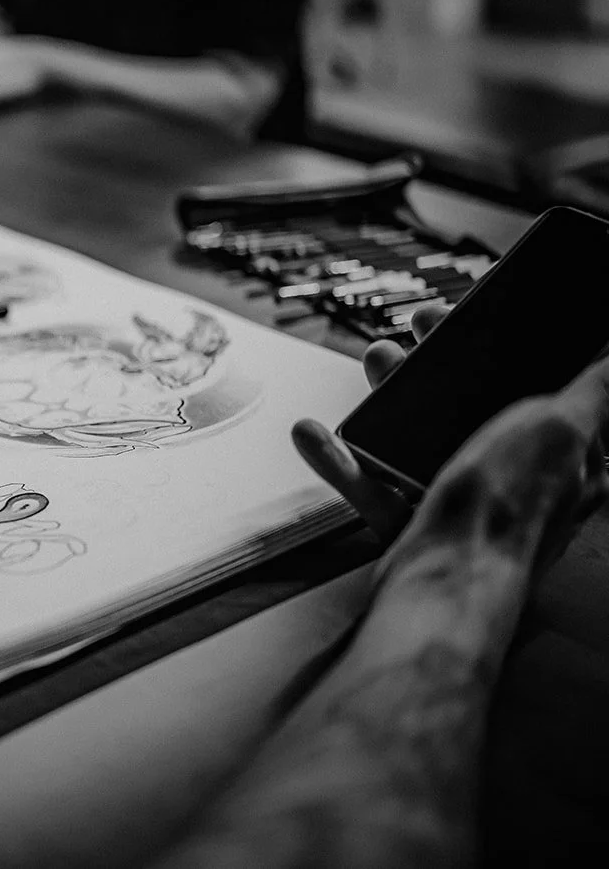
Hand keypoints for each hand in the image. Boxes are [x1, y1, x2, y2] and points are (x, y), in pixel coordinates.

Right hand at [292, 305, 607, 580]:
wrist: (447, 580)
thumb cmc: (510, 506)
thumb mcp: (562, 426)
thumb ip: (593, 389)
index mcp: (565, 453)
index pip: (549, 387)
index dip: (517, 347)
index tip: (483, 315)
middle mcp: (516, 479)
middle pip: (477, 405)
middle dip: (444, 362)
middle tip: (422, 327)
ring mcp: (463, 501)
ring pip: (423, 437)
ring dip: (394, 396)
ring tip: (376, 359)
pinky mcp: (414, 523)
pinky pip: (373, 482)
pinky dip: (342, 459)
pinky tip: (314, 434)